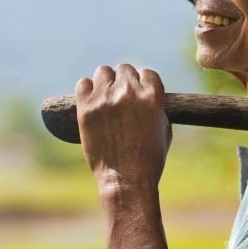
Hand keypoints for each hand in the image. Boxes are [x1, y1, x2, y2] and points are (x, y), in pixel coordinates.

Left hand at [75, 64, 171, 193]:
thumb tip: (148, 95)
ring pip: (103, 72)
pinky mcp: (86, 109)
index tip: (138, 92)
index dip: (143, 83)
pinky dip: (87, 89)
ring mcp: (105, 99)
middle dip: (124, 81)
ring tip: (105, 97)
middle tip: (121, 97)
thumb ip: (157, 107)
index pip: (146, 73)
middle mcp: (129, 92)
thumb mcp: (164, 129)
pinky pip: (82, 84)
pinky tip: (91, 100)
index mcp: (152, 96)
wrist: (126, 179)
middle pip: (124, 69)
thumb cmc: (149, 159)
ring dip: (105, 81)